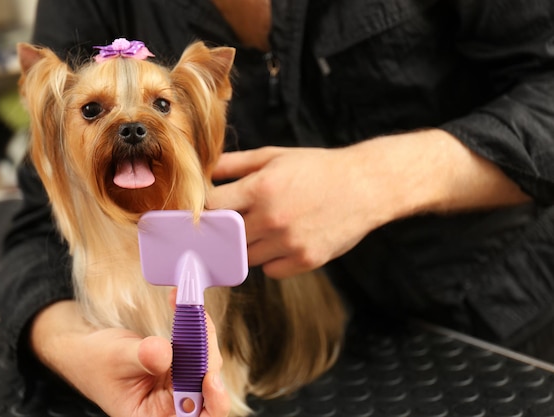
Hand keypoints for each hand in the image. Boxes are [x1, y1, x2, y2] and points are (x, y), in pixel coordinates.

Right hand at [30, 300, 229, 416]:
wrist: (85, 351)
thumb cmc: (93, 362)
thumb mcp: (116, 357)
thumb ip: (142, 357)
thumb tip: (165, 352)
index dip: (212, 401)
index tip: (210, 376)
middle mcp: (169, 406)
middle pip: (207, 389)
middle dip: (208, 356)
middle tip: (198, 323)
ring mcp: (176, 386)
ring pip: (206, 365)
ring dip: (202, 336)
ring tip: (188, 309)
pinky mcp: (179, 367)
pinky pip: (197, 350)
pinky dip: (194, 328)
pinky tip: (184, 308)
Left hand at [207, 130, 529, 277]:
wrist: (365, 186)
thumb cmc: (318, 168)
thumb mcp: (275, 156)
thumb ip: (236, 164)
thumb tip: (205, 171)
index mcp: (260, 188)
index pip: (213, 209)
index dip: (208, 210)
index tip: (211, 211)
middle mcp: (271, 218)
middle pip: (227, 237)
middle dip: (228, 230)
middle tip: (237, 222)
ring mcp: (289, 242)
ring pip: (247, 256)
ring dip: (250, 245)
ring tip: (267, 228)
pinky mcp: (305, 260)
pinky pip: (271, 270)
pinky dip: (271, 260)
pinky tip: (283, 243)